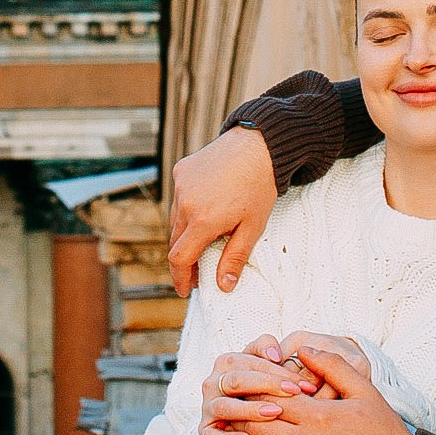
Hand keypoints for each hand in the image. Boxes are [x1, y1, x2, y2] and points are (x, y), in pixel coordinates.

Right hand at [168, 126, 278, 297]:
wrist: (259, 145)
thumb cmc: (260, 186)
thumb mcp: (253, 227)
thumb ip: (235, 257)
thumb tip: (223, 286)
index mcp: (203, 221)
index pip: (179, 258)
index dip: (180, 278)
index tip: (185, 289)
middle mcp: (186, 203)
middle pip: (175, 241)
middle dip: (185, 258)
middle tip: (200, 269)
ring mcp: (181, 185)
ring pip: (176, 219)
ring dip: (186, 233)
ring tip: (207, 236)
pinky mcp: (181, 171)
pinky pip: (180, 197)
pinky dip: (188, 207)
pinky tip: (208, 206)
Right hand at [202, 338, 317, 434]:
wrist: (241, 419)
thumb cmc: (261, 389)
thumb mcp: (265, 365)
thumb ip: (268, 349)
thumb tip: (274, 354)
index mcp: (227, 362)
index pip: (252, 362)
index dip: (279, 371)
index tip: (304, 383)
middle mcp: (213, 383)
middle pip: (237, 380)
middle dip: (268, 385)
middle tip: (294, 393)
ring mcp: (208, 407)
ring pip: (225, 406)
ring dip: (249, 410)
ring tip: (275, 413)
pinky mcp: (205, 431)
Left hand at [226, 344, 414, 434]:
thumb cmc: (387, 434)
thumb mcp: (365, 392)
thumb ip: (334, 366)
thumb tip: (305, 349)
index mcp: (319, 416)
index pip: (270, 397)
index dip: (252, 389)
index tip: (242, 385)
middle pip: (256, 426)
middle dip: (240, 415)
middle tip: (230, 409)